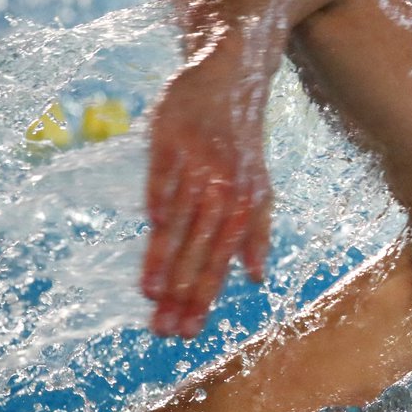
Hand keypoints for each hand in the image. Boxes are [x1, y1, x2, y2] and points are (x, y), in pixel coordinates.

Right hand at [141, 54, 271, 337]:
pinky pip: (164, 177)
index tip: (188, 332)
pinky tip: (153, 229)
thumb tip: (257, 278)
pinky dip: (160, 200)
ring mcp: (198, 165)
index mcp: (245, 205)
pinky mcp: (172, 140)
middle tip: (163, 330)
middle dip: (182, 294)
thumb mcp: (261, 187)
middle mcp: (225, 189)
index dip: (205, 297)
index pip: (221, 262)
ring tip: (150, 296)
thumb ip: (258, 232)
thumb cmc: (241, 144)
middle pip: (200, 250)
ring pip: (181, 221)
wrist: (230, 79)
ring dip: (165, 260)